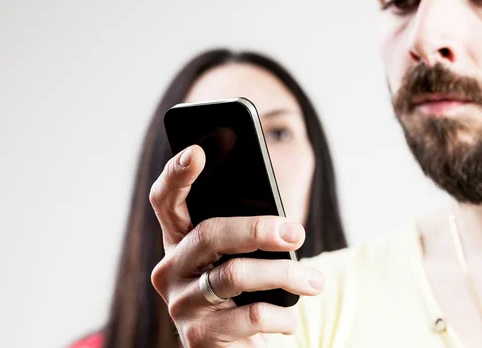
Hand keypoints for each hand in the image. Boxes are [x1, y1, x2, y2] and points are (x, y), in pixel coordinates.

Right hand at [149, 145, 324, 347]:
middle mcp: (170, 269)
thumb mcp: (242, 258)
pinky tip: (289, 318)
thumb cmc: (246, 292)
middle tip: (296, 232)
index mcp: (180, 241)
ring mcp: (180, 304)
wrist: (239, 347)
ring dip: (283, 274)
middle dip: (257, 230)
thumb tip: (286, 226)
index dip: (177, 176)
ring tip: (315, 282)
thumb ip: (247, 235)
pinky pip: (249, 316)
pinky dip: (280, 316)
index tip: (196, 152)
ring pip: (233, 274)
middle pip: (208, 234)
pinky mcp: (197, 337)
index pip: (166, 202)